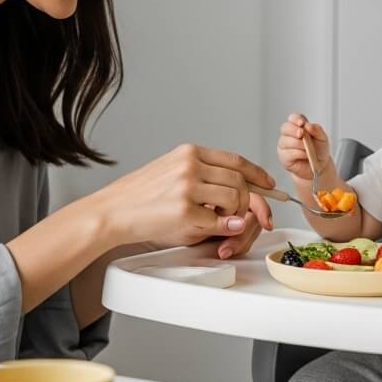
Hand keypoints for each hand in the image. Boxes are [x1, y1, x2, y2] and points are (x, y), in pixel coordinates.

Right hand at [100, 143, 275, 248]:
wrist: (113, 211)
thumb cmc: (142, 197)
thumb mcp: (174, 174)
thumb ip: (208, 178)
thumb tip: (243, 193)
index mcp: (190, 153)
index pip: (236, 160)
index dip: (257, 174)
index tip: (268, 185)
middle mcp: (191, 165)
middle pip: (241, 181)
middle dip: (250, 202)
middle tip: (243, 216)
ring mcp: (188, 186)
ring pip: (235, 199)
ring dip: (235, 215)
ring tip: (219, 222)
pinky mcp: (184, 210)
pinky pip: (219, 221)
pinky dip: (221, 228)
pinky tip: (208, 229)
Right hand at [277, 113, 332, 181]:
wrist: (319, 167)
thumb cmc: (319, 151)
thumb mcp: (323, 138)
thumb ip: (317, 130)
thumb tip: (308, 125)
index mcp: (298, 126)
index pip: (293, 118)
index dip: (295, 119)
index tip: (302, 122)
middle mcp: (289, 134)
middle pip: (285, 127)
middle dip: (293, 130)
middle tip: (301, 134)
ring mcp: (285, 145)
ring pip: (285, 141)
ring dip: (298, 144)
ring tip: (308, 149)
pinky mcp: (283, 157)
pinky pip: (287, 153)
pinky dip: (297, 153)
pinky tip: (304, 155)